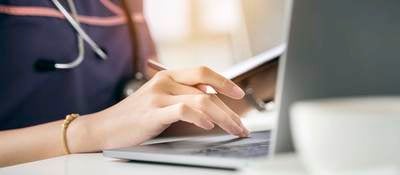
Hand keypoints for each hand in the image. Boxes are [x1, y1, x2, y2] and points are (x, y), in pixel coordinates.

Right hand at [74, 67, 248, 150]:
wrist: (104, 128)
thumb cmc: (135, 117)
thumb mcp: (160, 100)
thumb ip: (182, 97)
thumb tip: (212, 105)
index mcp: (168, 76)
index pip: (203, 71)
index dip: (224, 81)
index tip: (239, 94)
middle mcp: (165, 82)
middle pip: (207, 91)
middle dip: (229, 110)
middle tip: (242, 125)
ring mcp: (158, 96)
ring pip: (201, 101)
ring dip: (223, 117)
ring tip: (234, 129)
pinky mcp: (153, 113)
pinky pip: (183, 110)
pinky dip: (199, 117)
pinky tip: (209, 126)